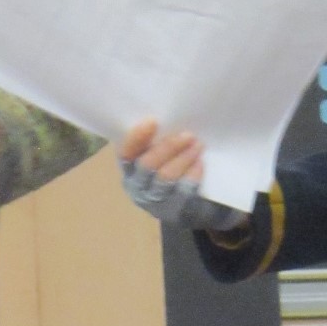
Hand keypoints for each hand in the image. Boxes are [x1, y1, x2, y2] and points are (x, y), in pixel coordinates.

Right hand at [118, 119, 246, 229]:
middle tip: (188, 134)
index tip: (153, 121)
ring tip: (198, 145)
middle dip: (168, 147)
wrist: (191, 204)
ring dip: (183, 158)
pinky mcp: (173, 211)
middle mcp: (137, 186)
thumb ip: (159, 140)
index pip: (126, 153)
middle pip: (147, 165)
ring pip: (165, 177)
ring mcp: (154, 201)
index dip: (137, 138)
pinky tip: (200, 164)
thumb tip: (171, 115)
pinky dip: (192, 175)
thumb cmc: (172, 168)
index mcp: (130, 168)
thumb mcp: (161, 154)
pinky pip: (182, 192)